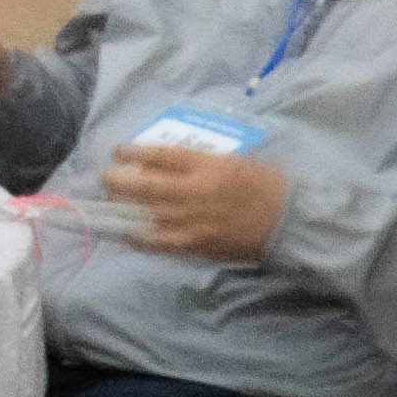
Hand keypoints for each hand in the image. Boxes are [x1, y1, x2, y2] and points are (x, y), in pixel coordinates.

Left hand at [97, 140, 292, 265]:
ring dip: (122, 208)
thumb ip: (197, 162)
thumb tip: (160, 164)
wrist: (291, 221)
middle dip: (116, 180)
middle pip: (142, 185)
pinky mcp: (196, 244)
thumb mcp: (233, 162)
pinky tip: (127, 233)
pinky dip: (139, 237)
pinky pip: (159, 242)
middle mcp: (194, 192)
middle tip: (105, 177)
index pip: (159, 155)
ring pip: (144, 213)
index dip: (133, 152)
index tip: (117, 151)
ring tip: (111, 202)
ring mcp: (193, 221)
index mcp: (207, 167)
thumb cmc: (265, 185)